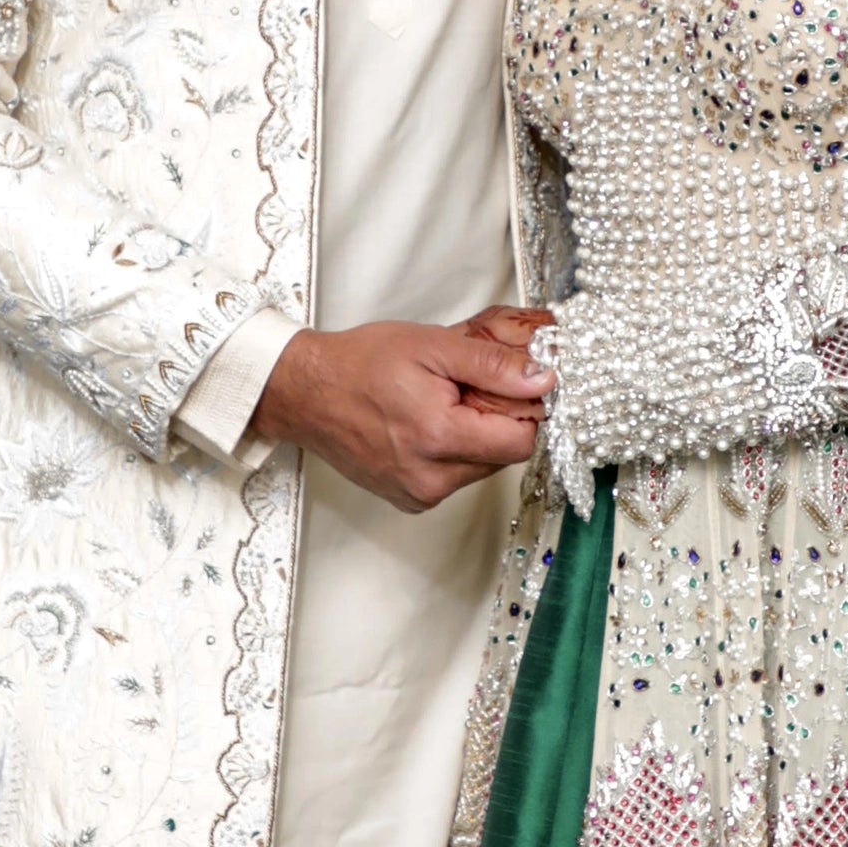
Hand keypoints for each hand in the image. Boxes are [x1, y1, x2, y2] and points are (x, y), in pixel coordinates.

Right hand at [253, 317, 548, 510]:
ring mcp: (418, 494)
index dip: (523, 410)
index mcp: (439, 437)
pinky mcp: (408, 499)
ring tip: (438, 406)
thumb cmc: (360, 365)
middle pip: (502, 456)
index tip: (506, 386)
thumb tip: (541, 380)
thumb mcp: (432, 346)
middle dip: (494, 421)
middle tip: (462, 390)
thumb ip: (492, 365)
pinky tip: (423, 427)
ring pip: (479, 468)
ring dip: (473, 437)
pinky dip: (450, 453)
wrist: (306, 393)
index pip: (521, 441)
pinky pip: (453, 478)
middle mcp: (431, 478)